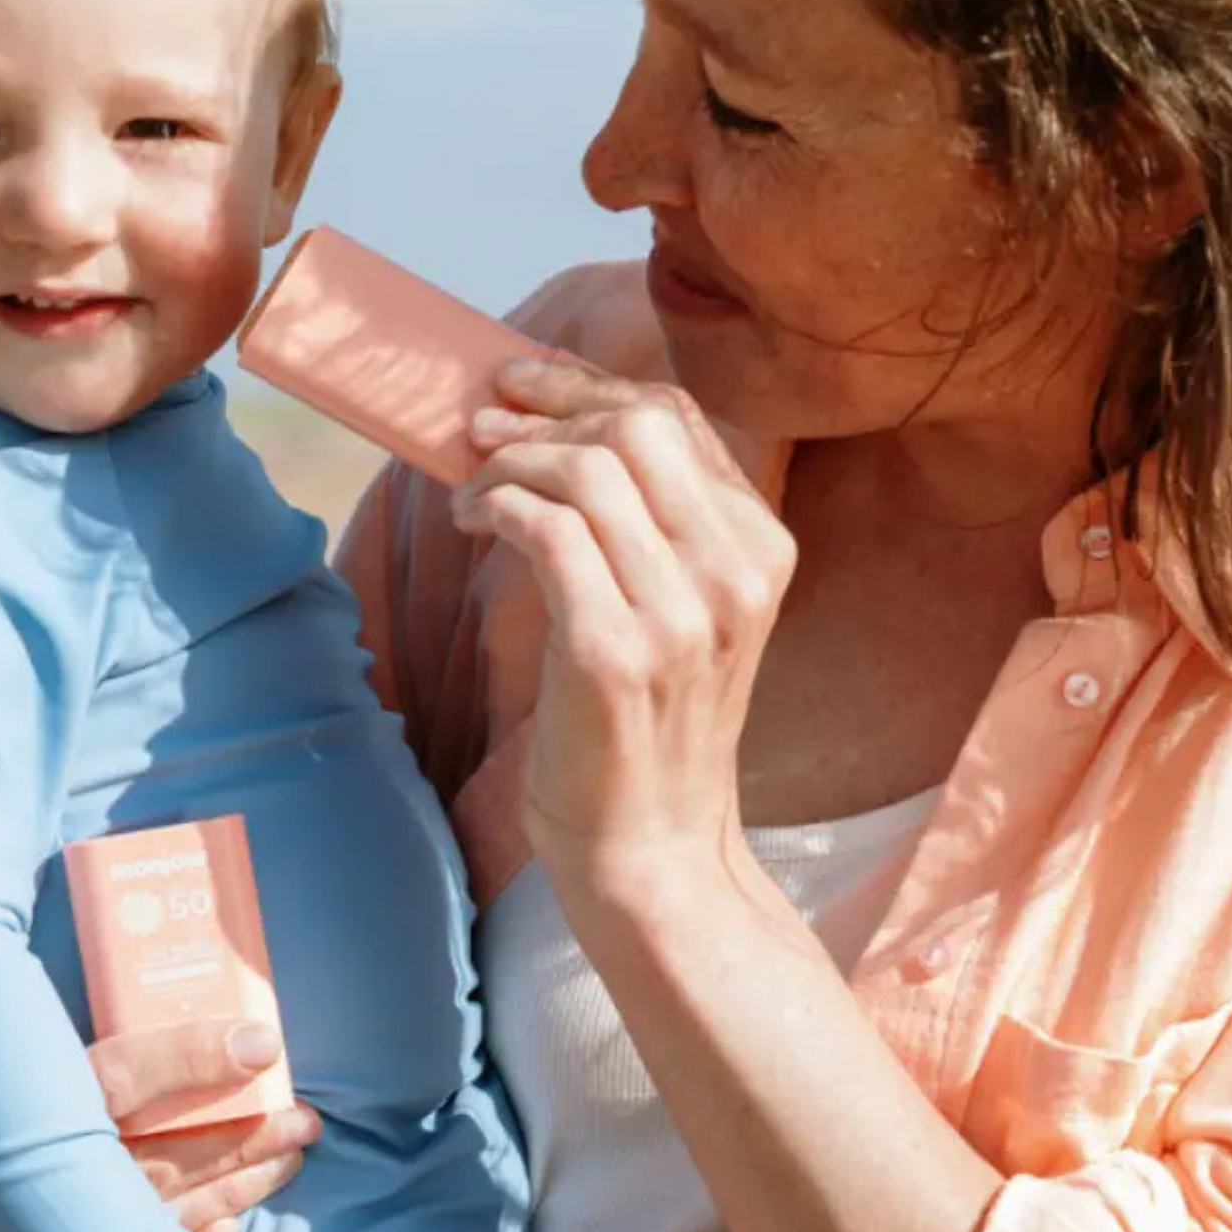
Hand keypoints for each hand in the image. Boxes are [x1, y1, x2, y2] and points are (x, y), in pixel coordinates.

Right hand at [0, 1018, 319, 1231]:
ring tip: (290, 1151)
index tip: (262, 1041)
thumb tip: (143, 975)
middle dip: (237, 1141)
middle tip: (305, 1114)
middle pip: (143, 1170)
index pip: (102, 1087)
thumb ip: (32, 1037)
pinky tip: (228, 1221)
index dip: (188, 1062)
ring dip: (228, 1192)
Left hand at [451, 356, 795, 909]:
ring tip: (470, 494)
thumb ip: (650, 522)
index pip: (678, 416)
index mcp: (761, 549)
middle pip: (636, 422)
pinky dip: (496, 507)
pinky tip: (473, 525)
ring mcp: (682, 614)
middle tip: (482, 430)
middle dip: (545, 409)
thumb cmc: (645, 723)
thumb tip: (554, 422)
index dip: (588, 384)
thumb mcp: (679, 607)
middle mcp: (735, 573)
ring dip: (507, 464)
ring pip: (586, 468)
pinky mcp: (614, 651)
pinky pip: (545, 529)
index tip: (522, 385)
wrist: (652, 847)